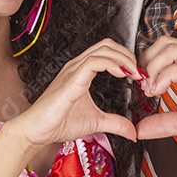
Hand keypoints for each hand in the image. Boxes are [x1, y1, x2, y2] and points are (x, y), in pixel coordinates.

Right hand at [13, 38, 138, 149]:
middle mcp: (77, 67)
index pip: (107, 51)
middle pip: (107, 45)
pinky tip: (121, 75)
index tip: (138, 75)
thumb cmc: (57, 123)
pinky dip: (112, 64)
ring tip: (134, 73)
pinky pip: (94, 62)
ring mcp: (73, 71)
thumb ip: (115, 123)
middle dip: (128, 55)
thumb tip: (132, 131)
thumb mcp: (95, 123)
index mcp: (81, 71)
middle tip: (139, 72)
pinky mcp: (71, 80)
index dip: (126, 58)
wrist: (36, 131)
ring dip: (124, 59)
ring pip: (103, 49)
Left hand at [137, 36, 176, 158]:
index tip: (138, 85)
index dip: (146, 63)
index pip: (162, 49)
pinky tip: (159, 90)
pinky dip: (166, 76)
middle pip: (163, 43)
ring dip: (153, 68)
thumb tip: (140, 128)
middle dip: (146, 61)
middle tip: (141, 85)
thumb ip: (162, 122)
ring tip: (149, 89)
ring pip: (171, 49)